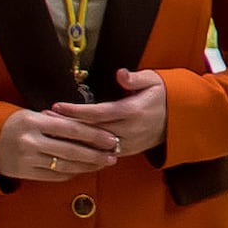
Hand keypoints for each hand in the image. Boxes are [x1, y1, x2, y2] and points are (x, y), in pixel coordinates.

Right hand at [0, 108, 120, 182]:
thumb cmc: (13, 124)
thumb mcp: (31, 115)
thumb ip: (56, 121)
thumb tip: (88, 126)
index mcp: (34, 121)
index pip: (70, 128)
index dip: (93, 135)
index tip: (111, 138)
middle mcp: (30, 141)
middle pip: (71, 150)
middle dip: (95, 154)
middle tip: (113, 155)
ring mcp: (27, 159)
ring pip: (64, 165)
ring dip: (87, 166)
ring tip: (103, 164)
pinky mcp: (24, 173)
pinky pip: (53, 175)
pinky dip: (71, 173)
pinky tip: (83, 170)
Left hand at [52, 72, 170, 161]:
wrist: (183, 119)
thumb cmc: (165, 95)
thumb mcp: (154, 80)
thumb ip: (136, 78)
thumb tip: (121, 74)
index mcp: (133, 111)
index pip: (99, 113)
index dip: (76, 111)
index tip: (57, 107)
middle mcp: (129, 130)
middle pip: (91, 131)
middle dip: (67, 126)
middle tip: (44, 120)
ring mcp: (129, 143)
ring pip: (95, 145)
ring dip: (72, 140)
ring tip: (52, 132)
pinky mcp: (129, 151)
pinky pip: (103, 153)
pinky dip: (85, 151)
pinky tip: (70, 147)